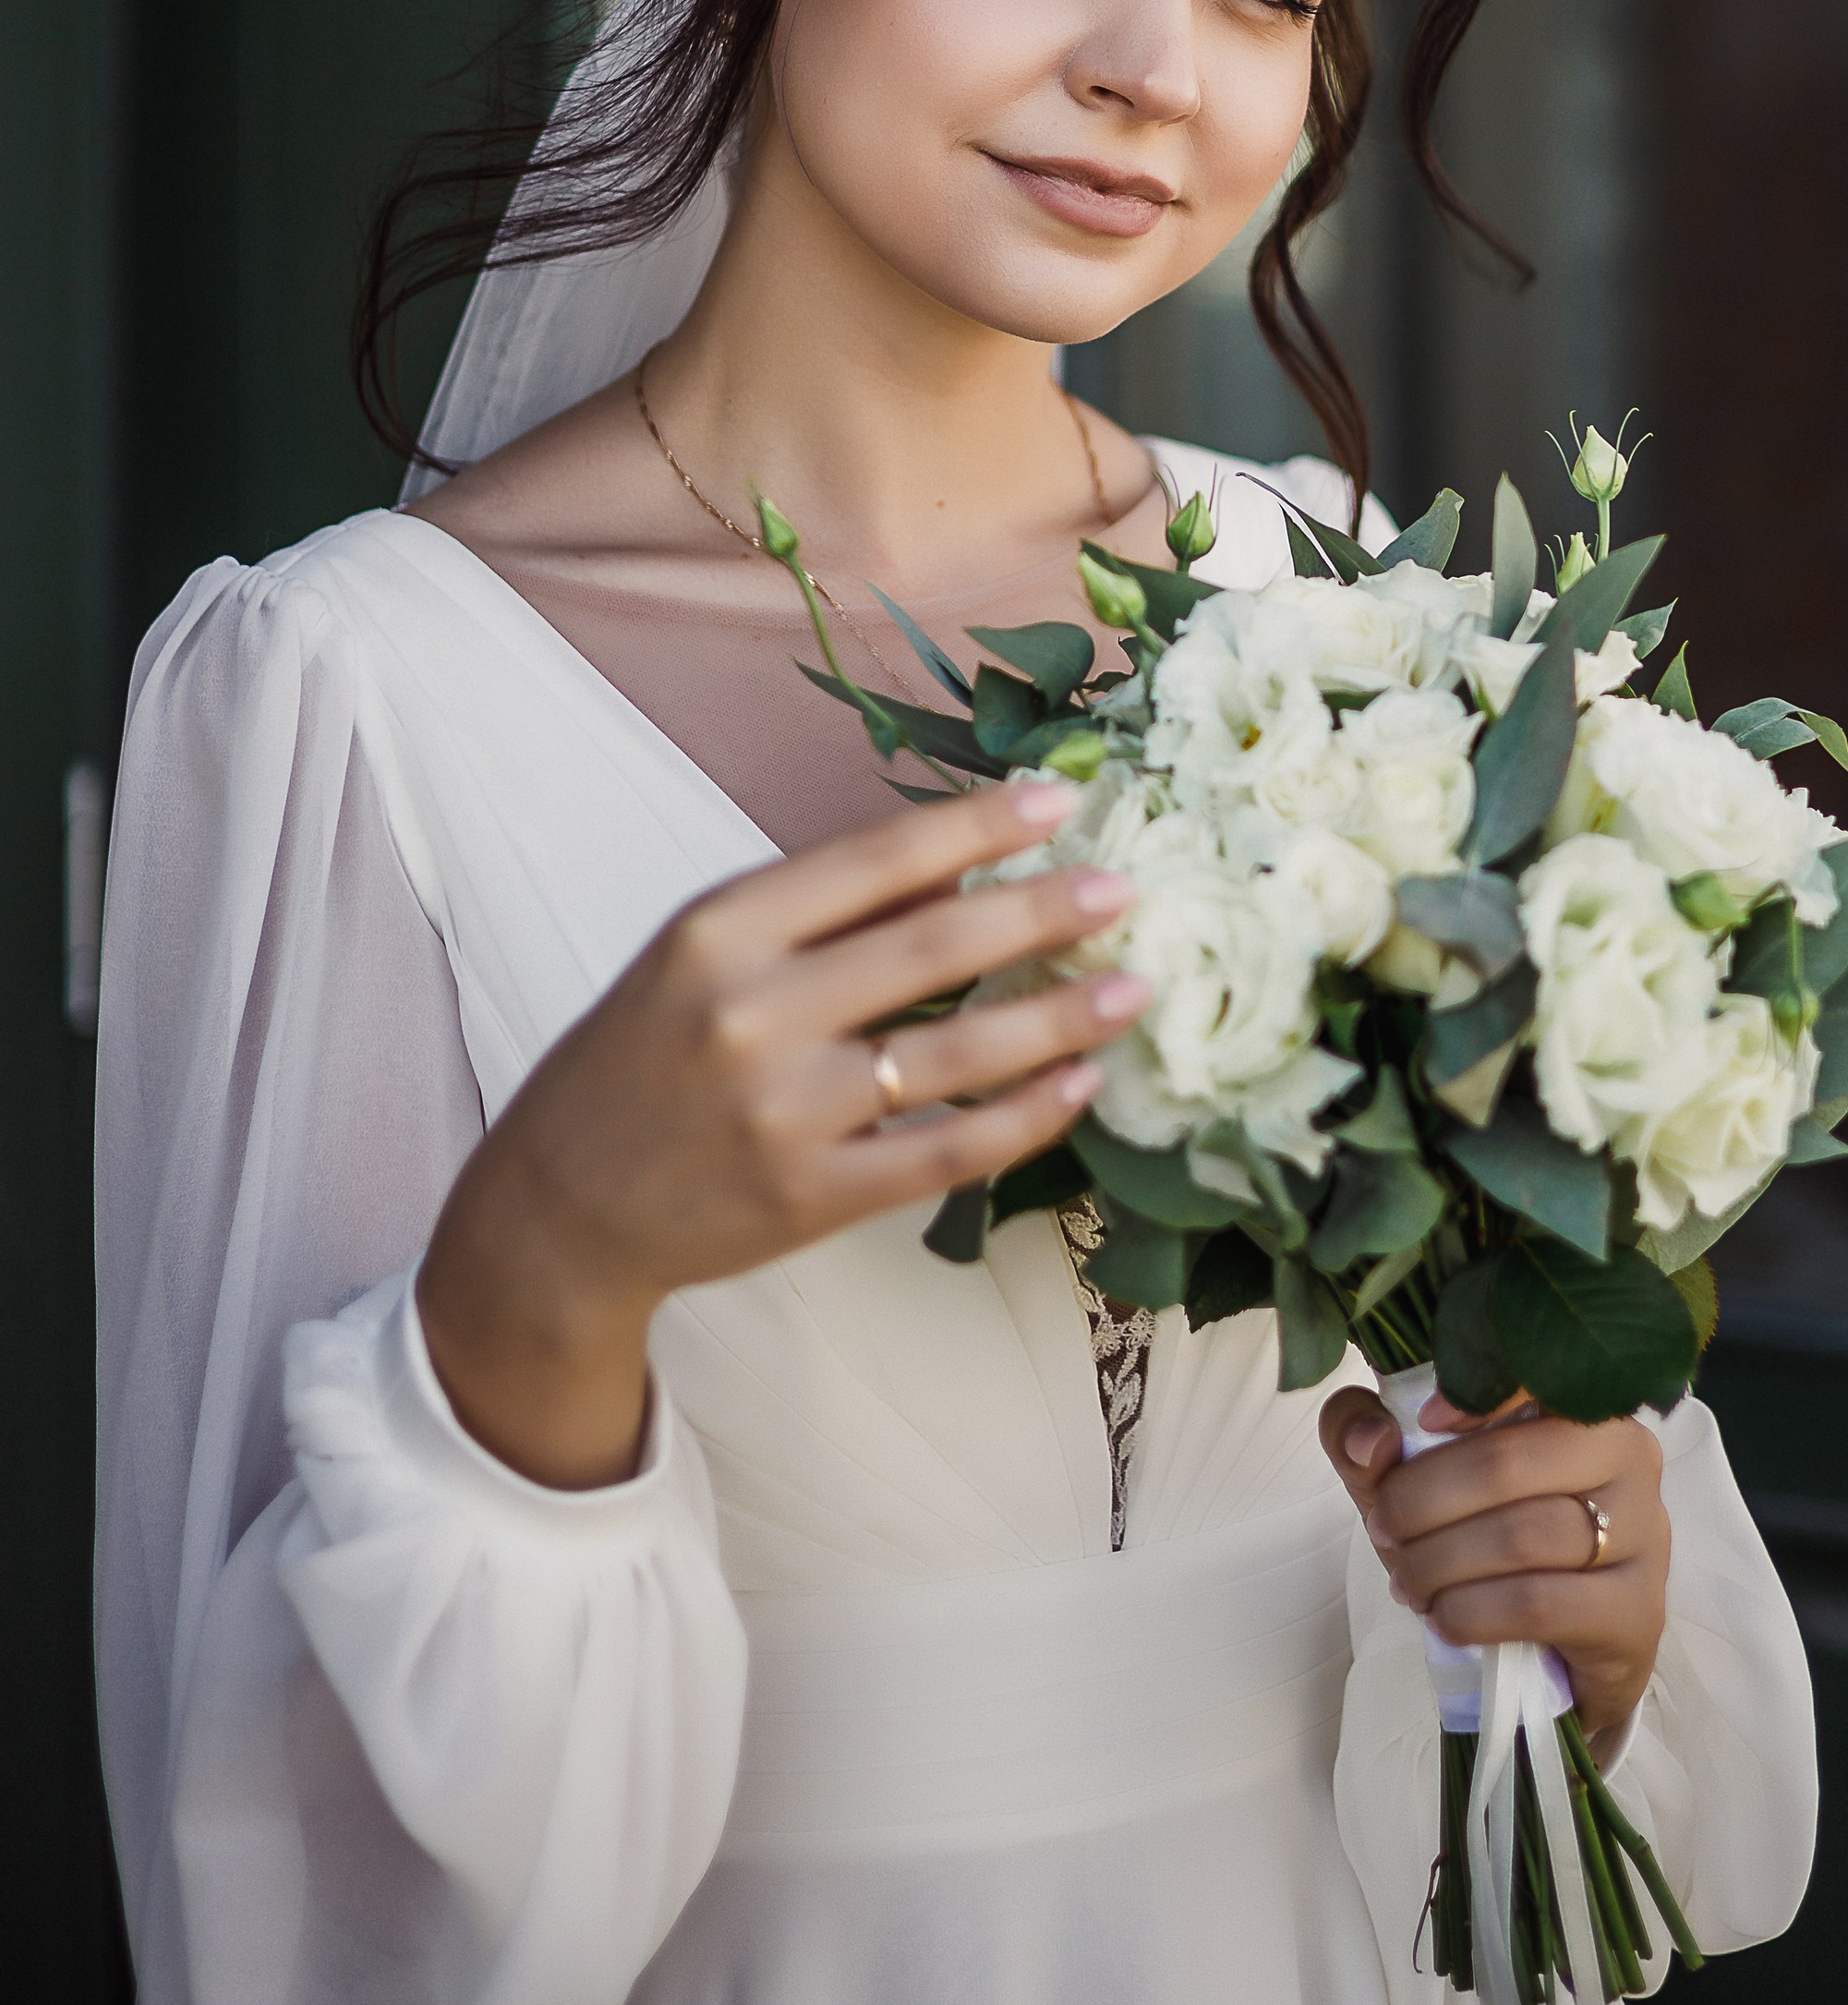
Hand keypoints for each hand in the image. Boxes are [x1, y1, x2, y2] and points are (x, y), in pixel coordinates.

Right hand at [419, 779, 1140, 1489]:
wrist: (561, 1205)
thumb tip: (965, 865)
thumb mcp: (706, 956)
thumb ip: (824, 912)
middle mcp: (752, 1013)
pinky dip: (1024, 1118)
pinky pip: (947, 1152)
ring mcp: (785, 1113)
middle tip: (1124, 889)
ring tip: (1130, 990)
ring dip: (1059, 1019)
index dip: (976, 825)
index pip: (874, 860)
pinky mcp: (813, 1198)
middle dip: (1043, 912)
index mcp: (721, 931)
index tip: (1059, 800)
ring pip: (956, 1055)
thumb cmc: (646, 1055)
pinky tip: (1078, 1085)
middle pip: (933, 947)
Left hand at [1319, 1388, 1669, 1742]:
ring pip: (1522, 1535)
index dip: (1473, 1391)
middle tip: (1385, 1529)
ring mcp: (1645, 1535)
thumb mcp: (1416, 1480)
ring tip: (1408, 1580)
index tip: (1422, 1422)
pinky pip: (1538, 1603)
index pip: (1541, 1368)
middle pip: (1508, 1461)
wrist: (1554, 1655)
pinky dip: (1470, 1612)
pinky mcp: (1637, 1611)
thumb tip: (1371, 1440)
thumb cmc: (1485, 1543)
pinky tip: (1444, 1618)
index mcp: (1583, 1403)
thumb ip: (1370, 1434)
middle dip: (1422, 1500)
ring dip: (1439, 1563)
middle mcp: (1630, 1456)